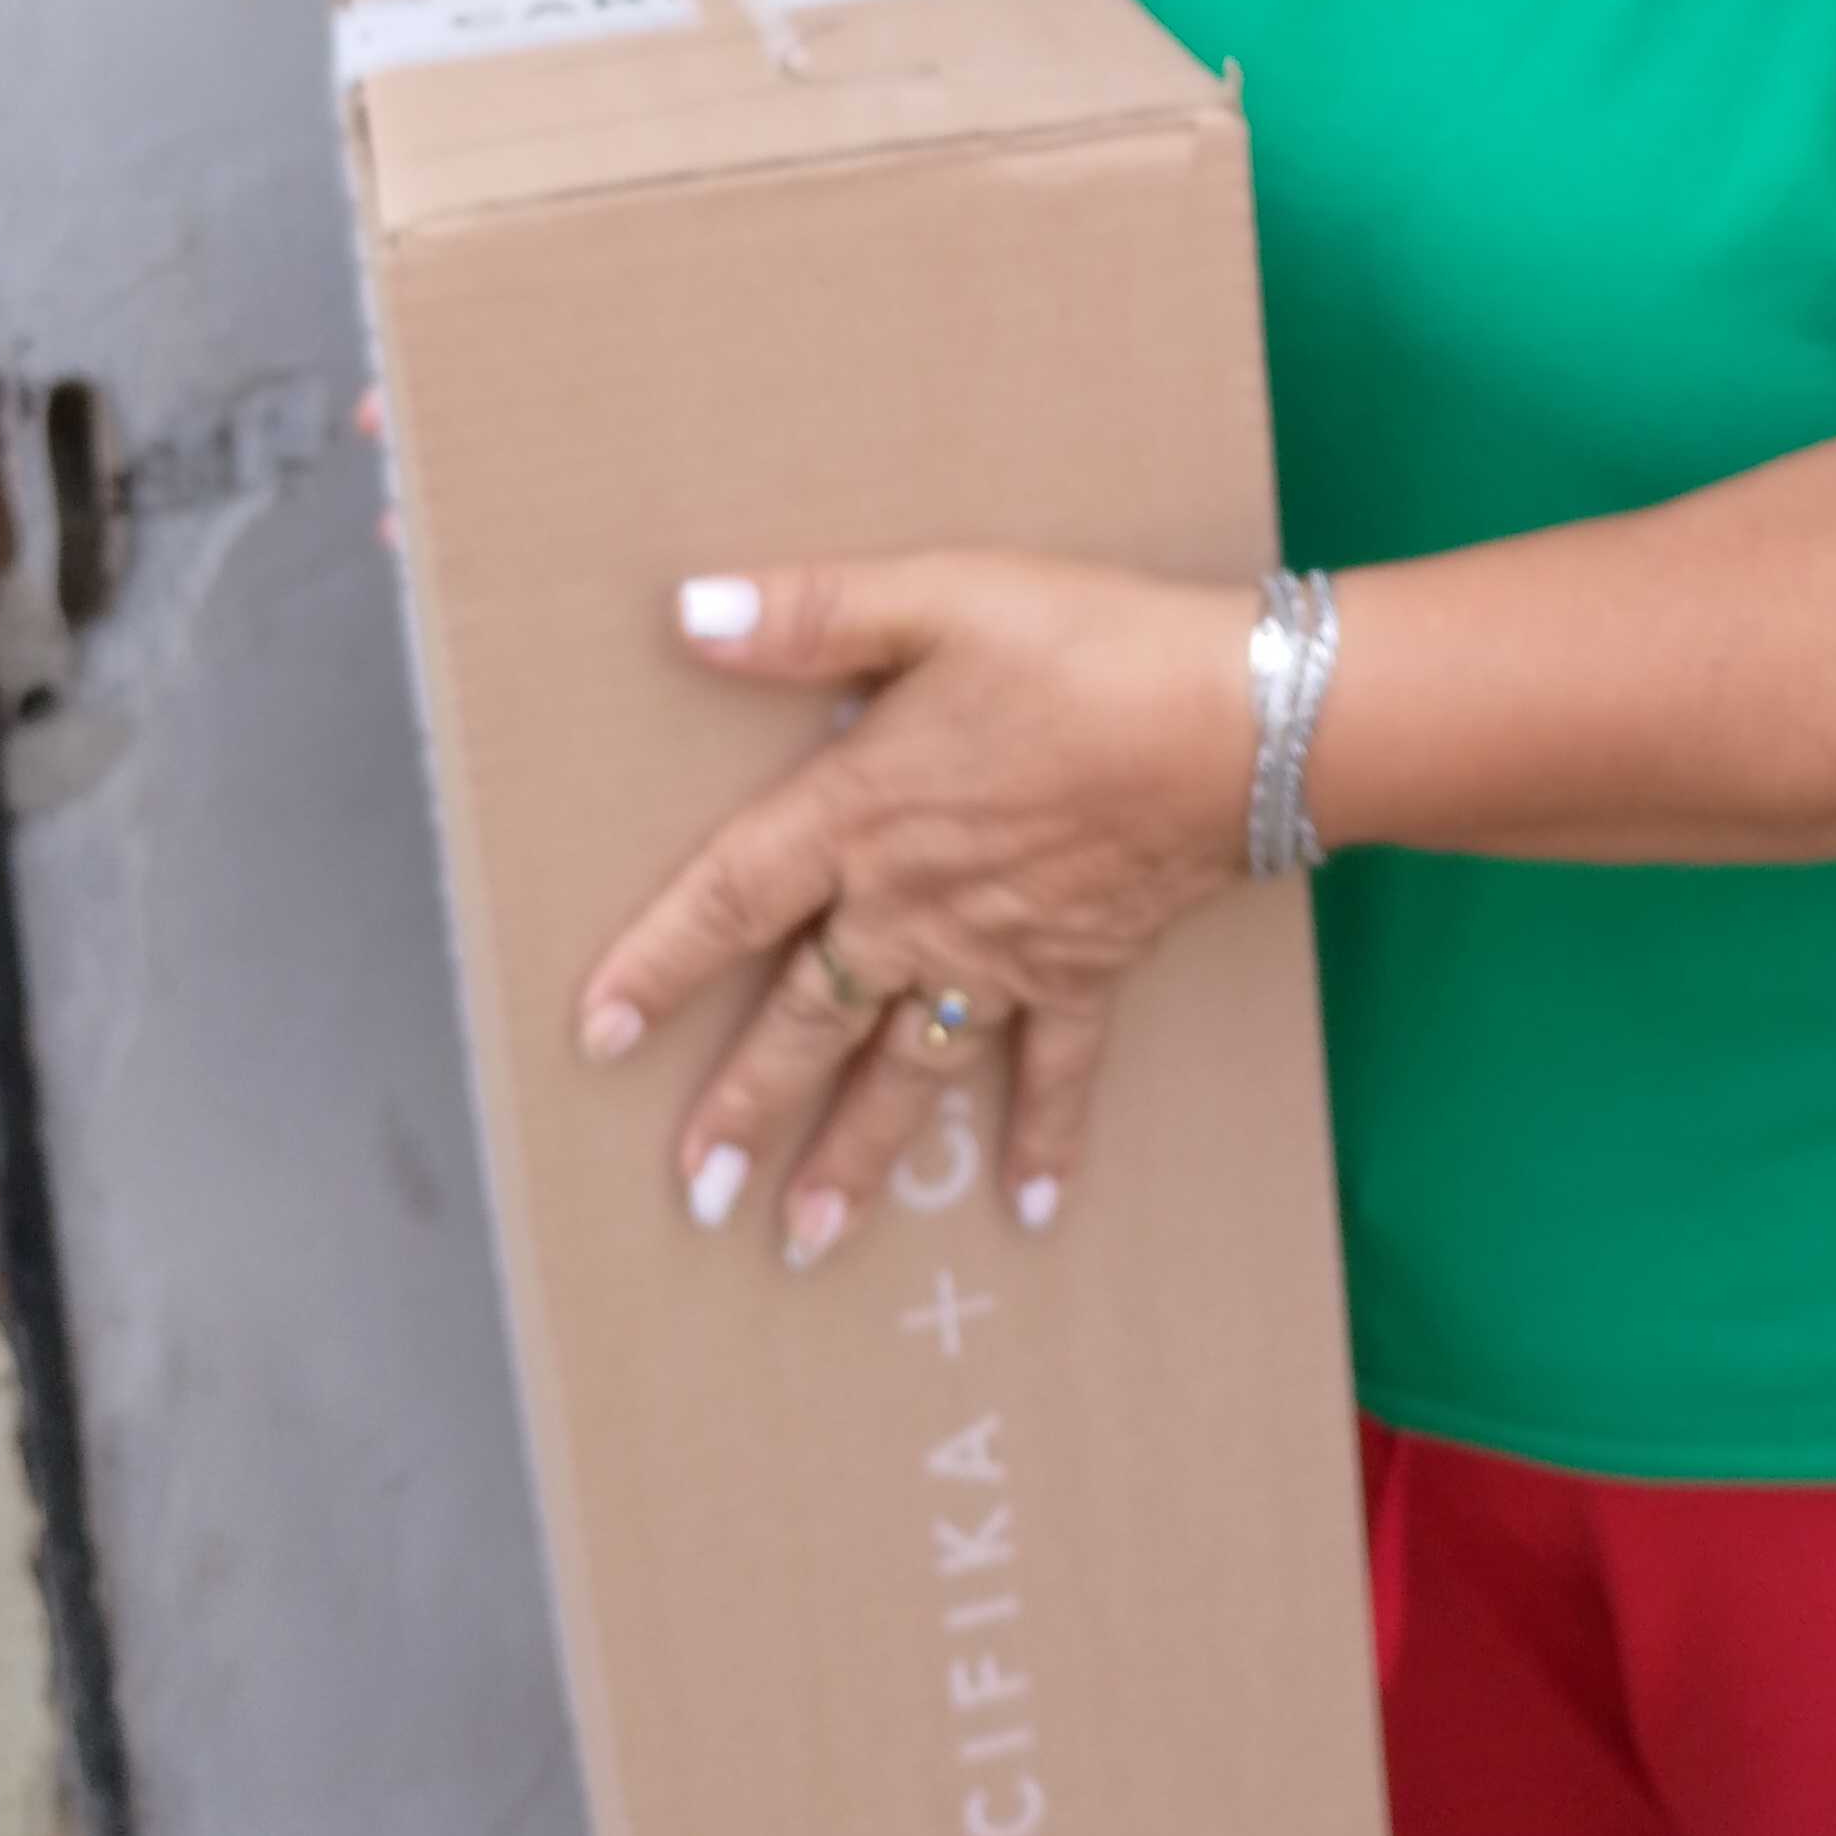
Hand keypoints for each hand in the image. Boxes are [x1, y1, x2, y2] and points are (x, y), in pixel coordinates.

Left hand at [576, 552, 1254, 1263]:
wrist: (1238, 722)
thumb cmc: (1085, 646)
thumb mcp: (938, 597)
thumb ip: (811, 612)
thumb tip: (685, 611)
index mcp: (862, 814)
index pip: (732, 897)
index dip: (659, 961)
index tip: (597, 1034)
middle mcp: (915, 904)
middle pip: (807, 1017)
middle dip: (746, 1107)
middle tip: (695, 1194)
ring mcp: (1001, 951)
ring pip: (908, 1069)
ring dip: (856, 1156)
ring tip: (805, 1238)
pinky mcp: (1085, 969)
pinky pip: (1055, 1072)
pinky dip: (1041, 1138)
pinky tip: (1027, 1210)